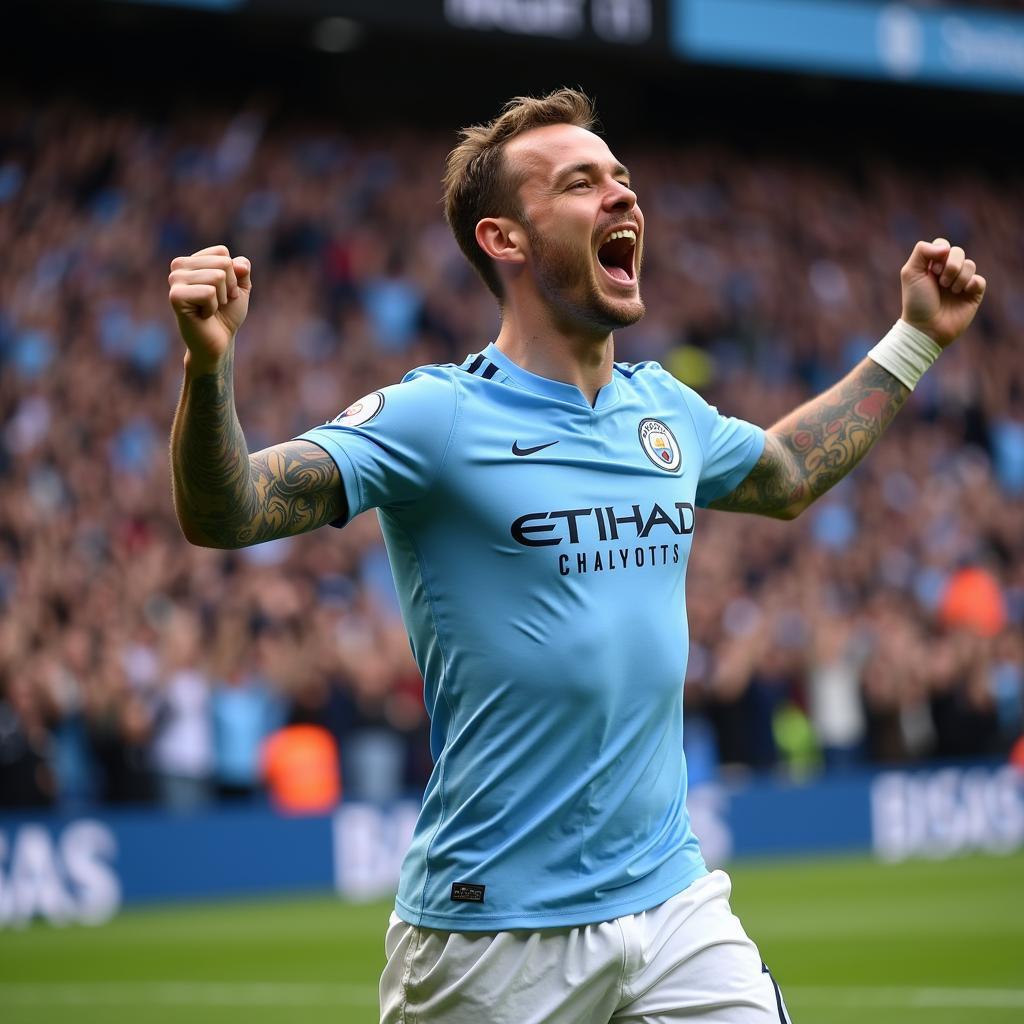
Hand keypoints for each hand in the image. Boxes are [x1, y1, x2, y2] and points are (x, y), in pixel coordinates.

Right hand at [168, 245, 251, 372]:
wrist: (219, 341)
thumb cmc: (227, 314)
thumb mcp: (240, 288)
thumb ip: (242, 270)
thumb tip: (238, 263)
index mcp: (192, 260)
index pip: (222, 252)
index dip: (232, 275)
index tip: (224, 292)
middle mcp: (179, 266)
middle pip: (223, 263)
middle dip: (229, 286)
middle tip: (218, 303)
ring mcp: (175, 280)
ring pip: (217, 276)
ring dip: (221, 298)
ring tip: (210, 308)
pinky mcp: (175, 296)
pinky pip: (209, 292)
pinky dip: (212, 307)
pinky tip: (203, 315)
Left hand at [900, 237, 985, 347]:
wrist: (926, 327)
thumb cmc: (916, 301)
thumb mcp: (910, 273)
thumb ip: (922, 251)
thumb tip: (945, 248)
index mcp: (932, 266)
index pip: (943, 245)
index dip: (940, 254)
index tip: (932, 270)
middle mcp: (947, 272)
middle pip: (958, 252)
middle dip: (951, 266)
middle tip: (941, 283)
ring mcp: (961, 283)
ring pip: (970, 265)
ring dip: (959, 278)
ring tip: (950, 292)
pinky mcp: (973, 294)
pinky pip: (980, 280)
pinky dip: (971, 284)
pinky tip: (962, 293)